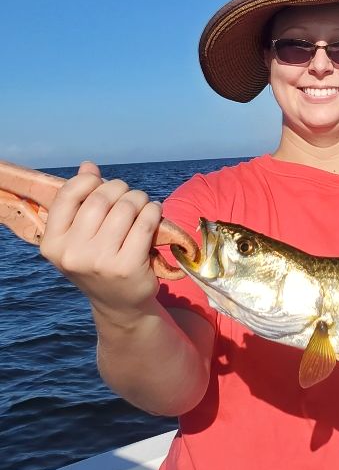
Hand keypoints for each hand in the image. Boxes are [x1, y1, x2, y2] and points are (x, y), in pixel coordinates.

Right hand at [40, 161, 162, 319]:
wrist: (120, 304)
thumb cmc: (99, 262)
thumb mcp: (81, 237)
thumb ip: (81, 202)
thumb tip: (88, 165)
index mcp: (53, 243)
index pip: (68, 195)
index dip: (89, 181)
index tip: (102, 182)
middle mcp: (72, 253)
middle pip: (101, 199)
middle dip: (121, 189)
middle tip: (130, 195)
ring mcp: (100, 262)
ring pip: (126, 208)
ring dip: (140, 198)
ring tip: (143, 204)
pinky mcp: (127, 266)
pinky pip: (145, 223)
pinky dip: (153, 211)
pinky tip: (154, 211)